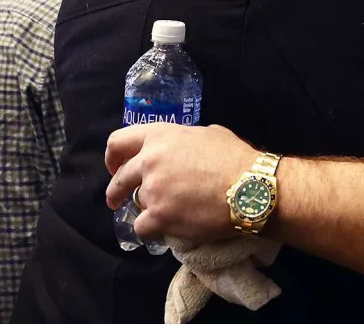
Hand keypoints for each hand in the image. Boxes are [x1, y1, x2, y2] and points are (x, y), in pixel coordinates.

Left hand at [105, 123, 258, 242]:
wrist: (251, 188)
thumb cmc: (235, 158)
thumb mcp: (208, 134)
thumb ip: (183, 141)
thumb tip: (181, 150)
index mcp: (160, 135)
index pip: (118, 142)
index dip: (113, 158)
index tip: (115, 168)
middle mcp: (150, 160)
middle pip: (120, 179)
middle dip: (116, 192)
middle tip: (118, 200)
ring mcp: (152, 189)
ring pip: (135, 205)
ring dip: (147, 210)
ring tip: (166, 214)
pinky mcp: (159, 216)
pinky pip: (142, 227)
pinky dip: (153, 230)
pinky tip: (168, 228)